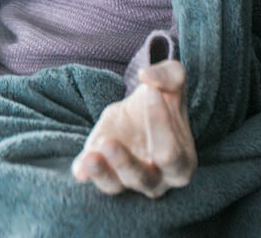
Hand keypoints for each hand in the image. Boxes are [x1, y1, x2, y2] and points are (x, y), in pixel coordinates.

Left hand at [71, 60, 195, 198]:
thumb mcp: (173, 78)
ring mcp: (128, 177)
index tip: (151, 92)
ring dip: (101, 172)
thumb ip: (169, 75)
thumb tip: (147, 76)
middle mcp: (157, 178)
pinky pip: (93, 178)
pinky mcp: (104, 169)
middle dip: (125, 163)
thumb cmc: (164, 96)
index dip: (161, 125)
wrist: (140, 106)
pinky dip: (84, 173)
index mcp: (181, 161)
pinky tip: (79, 167)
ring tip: (89, 157)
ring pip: (115, 185)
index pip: (171, 154)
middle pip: (143, 179)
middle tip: (108, 142)